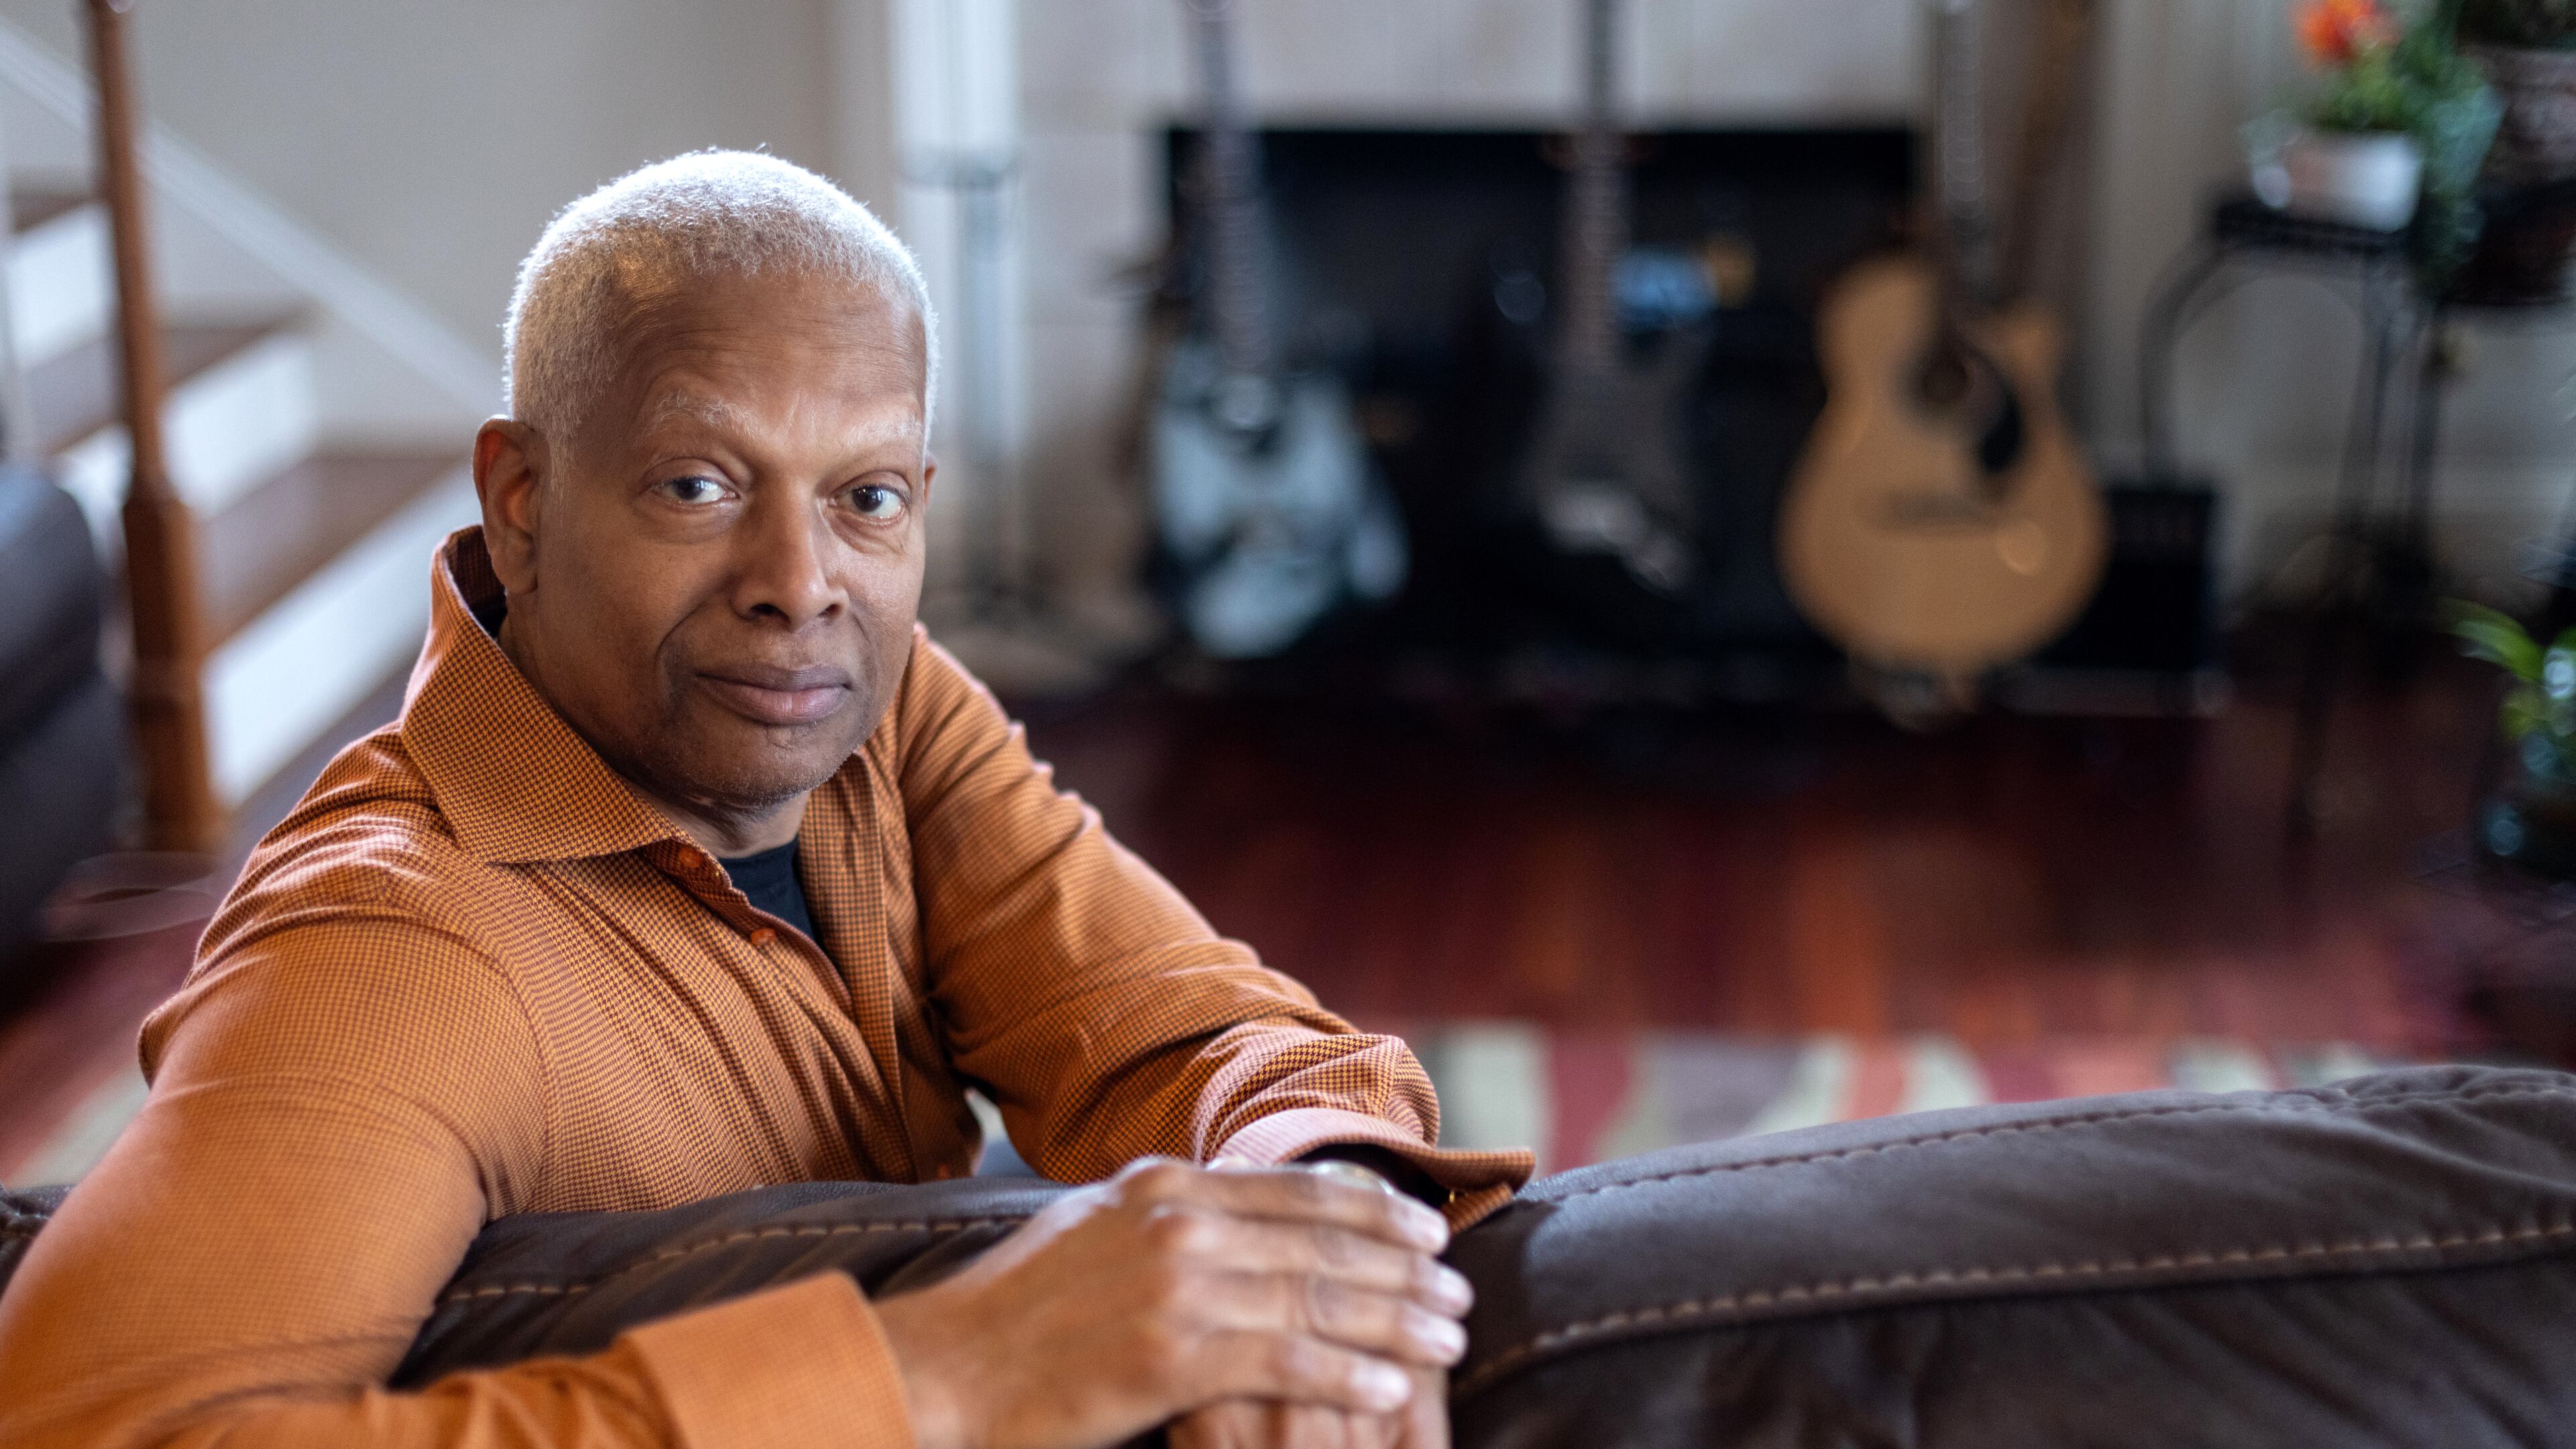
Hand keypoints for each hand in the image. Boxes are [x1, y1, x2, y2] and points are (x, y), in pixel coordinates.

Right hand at [872, 1157, 1472, 1448]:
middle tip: (1458, 1287)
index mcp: (1163, 1186)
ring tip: (1449, 1336)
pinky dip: (1349, 1373)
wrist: (942, 1370)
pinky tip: (1390, 1387)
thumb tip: (1226, 1209)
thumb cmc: (1013, 1318)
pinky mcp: (1173, 1354)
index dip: (1373, 1208)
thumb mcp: (1093, 1234)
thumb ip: (1166, 1218)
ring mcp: (1177, 1284)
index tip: (1426, 1227)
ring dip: (1397, 1318)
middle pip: (1323, 1240)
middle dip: (1404, 1265)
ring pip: (1320, 1297)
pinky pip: (1288, 1361)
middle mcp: (1178, 1220)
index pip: (1295, 1189)